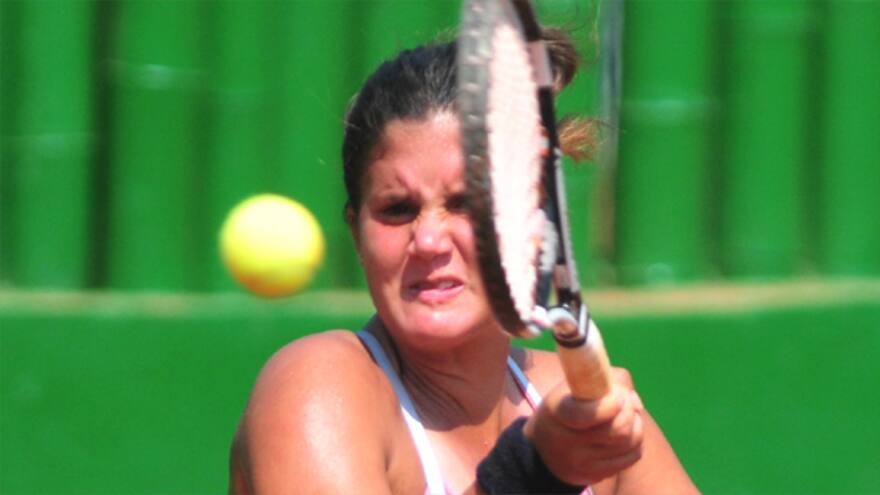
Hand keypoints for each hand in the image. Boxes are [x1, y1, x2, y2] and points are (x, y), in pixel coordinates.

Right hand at [523, 368, 644, 485]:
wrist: (543, 448)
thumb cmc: (565, 405)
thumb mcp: (573, 385)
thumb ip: (605, 379)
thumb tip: (634, 402)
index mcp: (557, 412)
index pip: (587, 415)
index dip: (611, 404)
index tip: (618, 396)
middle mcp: (566, 441)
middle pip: (618, 430)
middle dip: (629, 411)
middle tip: (625, 401)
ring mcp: (581, 462)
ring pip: (629, 443)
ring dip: (636, 425)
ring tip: (627, 415)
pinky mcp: (594, 475)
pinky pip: (632, 457)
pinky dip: (636, 442)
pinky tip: (627, 433)